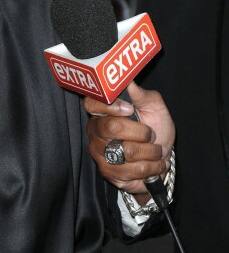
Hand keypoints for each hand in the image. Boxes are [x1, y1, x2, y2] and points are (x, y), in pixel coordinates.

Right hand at [84, 81, 174, 196]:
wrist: (161, 159)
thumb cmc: (155, 128)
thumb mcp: (153, 107)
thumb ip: (140, 94)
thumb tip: (128, 80)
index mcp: (102, 111)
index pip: (92, 104)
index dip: (109, 106)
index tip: (130, 109)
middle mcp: (95, 131)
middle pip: (111, 128)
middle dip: (141, 132)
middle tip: (151, 134)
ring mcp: (99, 153)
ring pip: (125, 151)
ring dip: (150, 152)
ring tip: (157, 151)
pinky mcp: (108, 172)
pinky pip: (131, 170)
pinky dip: (150, 167)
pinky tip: (155, 164)